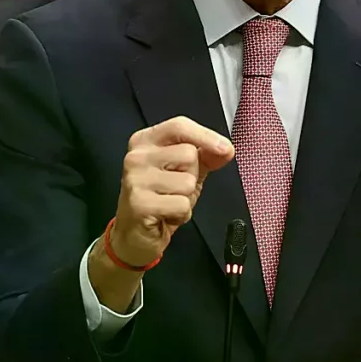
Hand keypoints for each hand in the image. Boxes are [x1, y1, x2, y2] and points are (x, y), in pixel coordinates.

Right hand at [110, 116, 234, 267]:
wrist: (134, 235)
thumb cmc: (160, 198)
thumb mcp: (186, 171)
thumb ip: (206, 155)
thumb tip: (226, 149)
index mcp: (145, 141)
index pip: (179, 126)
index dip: (206, 135)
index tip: (225, 149)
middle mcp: (136, 156)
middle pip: (189, 154)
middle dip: (192, 176)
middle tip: (174, 188)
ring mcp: (135, 179)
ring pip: (188, 182)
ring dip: (187, 198)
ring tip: (170, 202)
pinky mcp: (140, 204)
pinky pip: (182, 204)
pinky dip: (182, 215)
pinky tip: (166, 216)